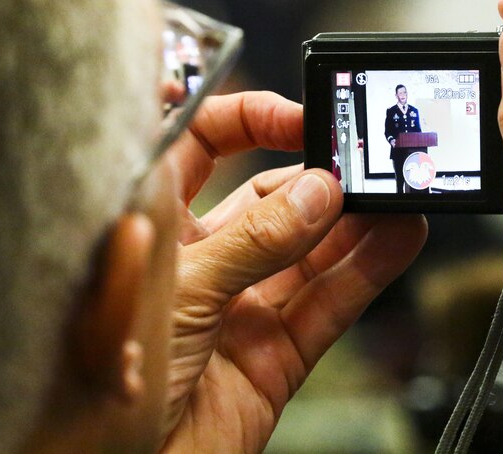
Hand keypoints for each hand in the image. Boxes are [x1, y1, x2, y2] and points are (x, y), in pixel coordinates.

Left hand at [159, 91, 426, 451]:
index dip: (250, 121)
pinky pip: (328, 304)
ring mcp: (242, 305)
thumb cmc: (105, 385)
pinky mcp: (275, 354)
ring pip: (309, 250)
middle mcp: (202, 259)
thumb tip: (315, 194)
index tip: (299, 117)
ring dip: (355, 220)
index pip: (203, 145)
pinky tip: (398, 237)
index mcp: (157, 226)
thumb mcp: (180, 290)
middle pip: (272, 197)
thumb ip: (253, 241)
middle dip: (319, 176)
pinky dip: (366, 271)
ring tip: (397, 191)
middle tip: (363, 160)